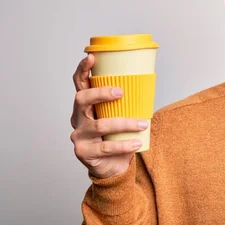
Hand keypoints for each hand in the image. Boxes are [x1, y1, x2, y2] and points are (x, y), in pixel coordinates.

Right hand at [70, 54, 147, 178]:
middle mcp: (77, 118)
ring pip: (100, 125)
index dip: (83, 70)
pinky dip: (124, 144)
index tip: (91, 57)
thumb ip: (125, 103)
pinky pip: (106, 147)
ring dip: (124, 123)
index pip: (79, 84)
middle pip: (82, 99)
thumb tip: (147, 84)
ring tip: (142, 123)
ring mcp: (79, 136)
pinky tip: (136, 143)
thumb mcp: (119, 117)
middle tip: (121, 92)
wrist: (111, 167)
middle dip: (101, 93)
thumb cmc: (116, 137)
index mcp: (85, 106)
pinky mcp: (84, 153)